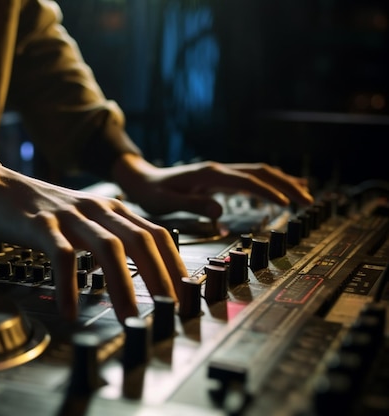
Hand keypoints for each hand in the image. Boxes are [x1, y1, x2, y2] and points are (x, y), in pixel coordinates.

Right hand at [0, 134, 187, 322]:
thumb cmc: (40, 209)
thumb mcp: (83, 219)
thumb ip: (109, 237)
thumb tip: (136, 274)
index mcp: (111, 209)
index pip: (156, 235)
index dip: (174, 264)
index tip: (186, 294)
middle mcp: (97, 208)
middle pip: (141, 241)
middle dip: (160, 277)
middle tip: (172, 310)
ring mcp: (69, 215)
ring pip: (108, 248)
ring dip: (123, 286)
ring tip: (129, 319)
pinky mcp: (41, 224)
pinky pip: (61, 256)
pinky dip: (69, 285)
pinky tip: (71, 310)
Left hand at [113, 154, 313, 218]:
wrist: (141, 179)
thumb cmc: (152, 192)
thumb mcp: (166, 202)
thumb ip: (193, 205)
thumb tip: (220, 212)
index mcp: (209, 174)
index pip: (247, 181)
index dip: (268, 192)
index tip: (287, 205)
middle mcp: (218, 169)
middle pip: (261, 173)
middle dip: (286, 185)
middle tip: (308, 201)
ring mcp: (220, 172)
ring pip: (259, 173)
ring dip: (282, 182)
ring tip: (305, 195)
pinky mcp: (219, 179)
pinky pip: (250, 178)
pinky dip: (270, 183)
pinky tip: (282, 191)